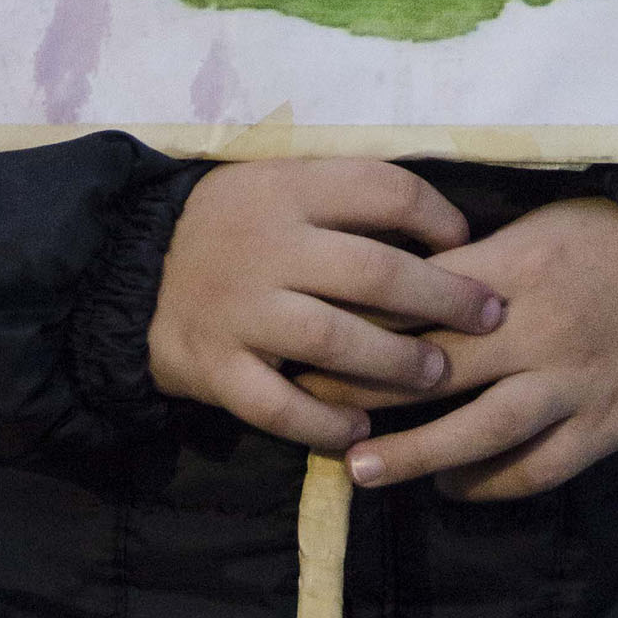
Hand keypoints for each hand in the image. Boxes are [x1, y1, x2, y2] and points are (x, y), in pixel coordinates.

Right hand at [148, 159, 504, 452]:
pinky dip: (324, 426)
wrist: (130, 271)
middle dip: (442, 300)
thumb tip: (444, 223)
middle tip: (487, 319)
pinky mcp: (215, 368)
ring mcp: (240, 311)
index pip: (381, 189)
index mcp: (288, 190)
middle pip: (373, 273)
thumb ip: (344, 199)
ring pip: (333, 342)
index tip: (466, 242)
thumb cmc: (229, 225)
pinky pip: (279, 407)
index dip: (435, 215)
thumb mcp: (277, 183)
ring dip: (395, 364)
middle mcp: (267, 247)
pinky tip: (361, 434)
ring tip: (436, 377)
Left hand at [312, 198, 617, 500]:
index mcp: (513, 270)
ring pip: (481, 431)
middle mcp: (536, 331)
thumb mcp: (537, 226)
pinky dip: (489, 483)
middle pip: (437, 369)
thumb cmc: (607, 239)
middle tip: (309, 407)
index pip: (420, 301)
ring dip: (416, 454)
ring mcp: (570, 384)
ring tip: (362, 471)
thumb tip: (401, 285)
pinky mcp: (601, 426)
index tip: (308, 337)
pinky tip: (450, 485)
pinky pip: (536, 468)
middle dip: (367, 390)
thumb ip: (476, 262)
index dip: (361, 324)